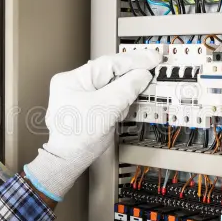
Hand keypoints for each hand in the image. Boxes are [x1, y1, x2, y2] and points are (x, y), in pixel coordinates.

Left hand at [23, 50, 161, 201]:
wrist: (68, 162)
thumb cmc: (77, 139)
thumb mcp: (106, 108)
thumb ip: (126, 88)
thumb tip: (142, 74)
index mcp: (73, 79)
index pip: (109, 62)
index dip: (134, 60)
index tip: (153, 58)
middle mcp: (74, 84)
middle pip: (111, 73)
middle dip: (129, 80)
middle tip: (150, 75)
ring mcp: (80, 96)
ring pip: (112, 86)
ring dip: (123, 95)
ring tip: (120, 110)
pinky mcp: (87, 107)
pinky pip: (108, 98)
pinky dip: (117, 104)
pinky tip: (116, 114)